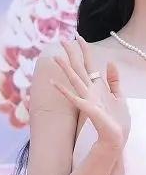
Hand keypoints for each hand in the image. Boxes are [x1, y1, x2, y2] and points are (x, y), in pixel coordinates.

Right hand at [51, 36, 130, 151]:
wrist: (115, 138)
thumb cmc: (116, 121)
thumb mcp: (119, 96)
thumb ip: (114, 80)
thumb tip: (110, 62)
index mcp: (97, 87)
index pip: (89, 64)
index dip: (84, 50)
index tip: (78, 36)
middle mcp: (89, 91)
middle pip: (79, 68)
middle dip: (71, 53)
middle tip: (62, 39)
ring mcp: (87, 99)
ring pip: (74, 79)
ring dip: (65, 68)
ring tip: (56, 57)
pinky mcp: (88, 109)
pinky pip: (74, 98)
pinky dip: (64, 91)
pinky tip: (55, 83)